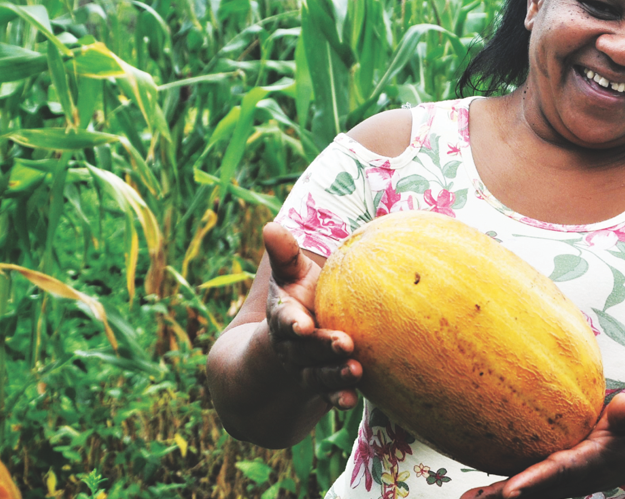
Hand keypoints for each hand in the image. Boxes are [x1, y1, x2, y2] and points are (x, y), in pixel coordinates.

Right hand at [263, 222, 360, 409]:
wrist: (289, 347)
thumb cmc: (298, 300)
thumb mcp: (290, 277)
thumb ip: (284, 255)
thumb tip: (269, 225)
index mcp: (283, 317)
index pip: (285, 320)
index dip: (292, 323)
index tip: (302, 325)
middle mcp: (292, 346)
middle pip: (306, 349)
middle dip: (323, 347)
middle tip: (344, 344)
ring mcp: (306, 368)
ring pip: (319, 373)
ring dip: (336, 374)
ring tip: (355, 370)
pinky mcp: (323, 386)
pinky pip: (331, 394)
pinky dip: (340, 398)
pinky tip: (354, 400)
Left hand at [460, 393, 624, 498]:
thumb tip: (624, 404)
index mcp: (590, 461)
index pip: (560, 471)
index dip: (536, 480)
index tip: (512, 489)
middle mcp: (573, 477)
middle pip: (535, 488)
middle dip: (505, 496)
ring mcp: (564, 481)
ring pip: (528, 491)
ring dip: (497, 496)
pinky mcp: (556, 477)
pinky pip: (528, 483)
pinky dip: (502, 490)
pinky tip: (476, 490)